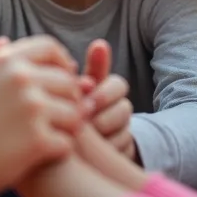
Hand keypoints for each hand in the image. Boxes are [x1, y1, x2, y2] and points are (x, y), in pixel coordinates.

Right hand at [0, 35, 87, 196]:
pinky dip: (61, 149)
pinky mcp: (39, 140)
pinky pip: (68, 141)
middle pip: (68, 81)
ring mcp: (33, 110)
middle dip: (69, 97)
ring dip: (69, 125)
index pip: (50, 47)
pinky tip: (48, 153)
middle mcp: (23, 80)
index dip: (62, 61)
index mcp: (6, 61)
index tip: (63, 76)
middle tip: (62, 113)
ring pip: (75, 112)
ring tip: (56, 133)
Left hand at [81, 39, 136, 160]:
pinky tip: (87, 151)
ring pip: (123, 132)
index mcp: (109, 90)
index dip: (103, 91)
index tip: (86, 93)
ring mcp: (124, 131)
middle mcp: (120, 109)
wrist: (76, 140)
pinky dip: (105, 150)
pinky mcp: (124, 152)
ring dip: (103, 134)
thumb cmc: (73, 104)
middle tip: (84, 116)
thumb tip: (100, 44)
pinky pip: (121, 151)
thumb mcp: (78, 86)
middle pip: (123, 109)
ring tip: (82, 135)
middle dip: (102, 113)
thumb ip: (90, 69)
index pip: (118, 85)